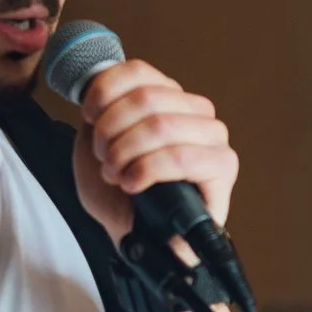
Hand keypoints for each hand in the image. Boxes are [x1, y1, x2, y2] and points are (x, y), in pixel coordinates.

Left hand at [71, 58, 237, 247]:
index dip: (103, 92)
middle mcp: (194, 111)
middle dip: (112, 130)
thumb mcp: (94, 143)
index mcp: (166, 97)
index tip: (88, 118)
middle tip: (104, 157)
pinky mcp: (222, 167)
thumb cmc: (118, 194)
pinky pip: (181, 157)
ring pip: (161, 125)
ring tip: (116, 173)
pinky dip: (147, 169)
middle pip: (146, 97)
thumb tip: (100, 89)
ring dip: (126, 152)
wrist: (135, 240)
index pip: (137, 72)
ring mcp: (212, 138)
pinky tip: (133, 184)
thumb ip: (99, 110)